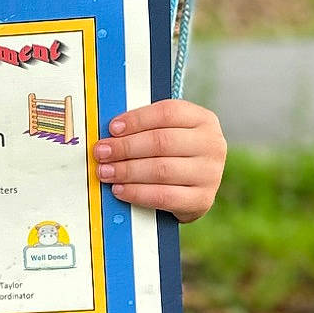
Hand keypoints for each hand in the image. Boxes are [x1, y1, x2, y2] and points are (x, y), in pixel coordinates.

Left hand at [93, 99, 226, 221]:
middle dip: (126, 147)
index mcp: (203, 120)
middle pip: (162, 142)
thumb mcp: (168, 133)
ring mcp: (210, 174)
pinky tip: (120, 189)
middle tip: (102, 152)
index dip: (137, 120)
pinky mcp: (202, 200)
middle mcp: (212, 144)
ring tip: (106, 171)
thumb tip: (110, 132)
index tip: (112, 128)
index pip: (168, 113)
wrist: (194, 188)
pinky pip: (164, 196)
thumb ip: (145, 128)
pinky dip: (137, 193)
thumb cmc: (174, 154)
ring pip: (161, 170)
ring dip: (127, 171)